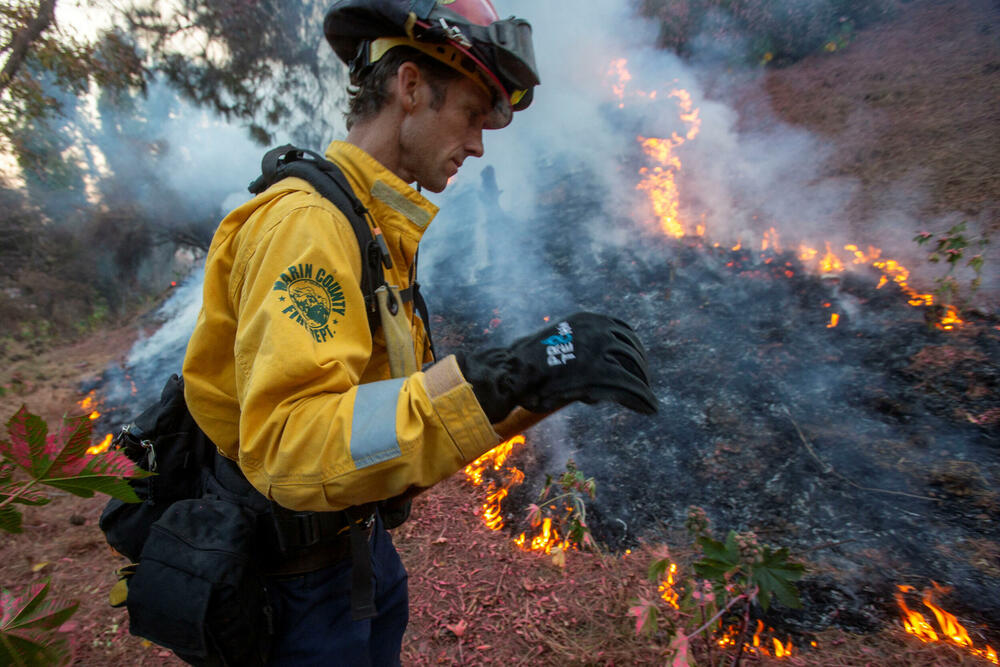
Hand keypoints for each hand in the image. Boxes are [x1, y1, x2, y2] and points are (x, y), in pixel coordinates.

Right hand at [456, 312, 657, 421]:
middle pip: (632, 349)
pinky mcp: (599, 373)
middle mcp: (597, 329)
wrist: (512, 372)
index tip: (637, 362)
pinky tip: (650, 408)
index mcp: (587, 319)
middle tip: (644, 384)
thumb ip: (578, 347)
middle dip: (641, 368)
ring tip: (647, 399)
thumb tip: (593, 361)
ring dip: (643, 385)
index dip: (634, 348)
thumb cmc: (527, 363)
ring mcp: (599, 349)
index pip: (623, 330)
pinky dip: (642, 398)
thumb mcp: (558, 343)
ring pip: (633, 368)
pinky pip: (629, 386)